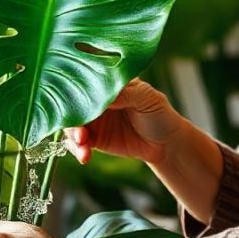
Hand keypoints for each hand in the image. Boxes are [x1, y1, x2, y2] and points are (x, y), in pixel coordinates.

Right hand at [65, 78, 183, 166]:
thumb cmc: (159, 113)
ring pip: (72, 124)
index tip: (74, 98)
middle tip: (78, 128)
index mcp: (108, 83)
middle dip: (72, 116)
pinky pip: (78, 143)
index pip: (87, 81)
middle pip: (74, 104)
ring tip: (82, 144)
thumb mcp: (146, 98)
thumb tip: (102, 95)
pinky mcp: (93, 139)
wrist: (166, 143)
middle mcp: (96, 100)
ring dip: (73, 135)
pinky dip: (77, 149)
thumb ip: (125, 94)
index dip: (77, 89)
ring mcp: (93, 119)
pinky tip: (84, 156)